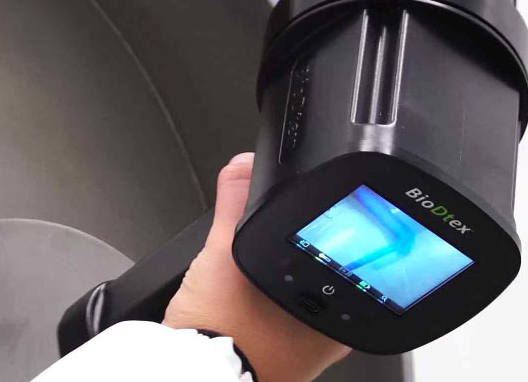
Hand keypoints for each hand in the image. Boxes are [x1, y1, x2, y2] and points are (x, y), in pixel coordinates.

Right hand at [163, 153, 349, 381]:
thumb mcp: (224, 255)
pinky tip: (232, 306)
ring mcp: (297, 357)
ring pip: (292, 305)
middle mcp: (323, 344)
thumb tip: (242, 168)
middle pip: (314, 282)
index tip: (291, 232)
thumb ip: (235, 206)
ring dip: (270, 288)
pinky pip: (272, 326)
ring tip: (237, 284)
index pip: (342, 264)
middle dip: (288, 263)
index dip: (319, 239)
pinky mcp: (270, 364)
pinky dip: (255, 311)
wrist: (185, 377)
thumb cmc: (219, 336)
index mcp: (334, 322)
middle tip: (254, 259)